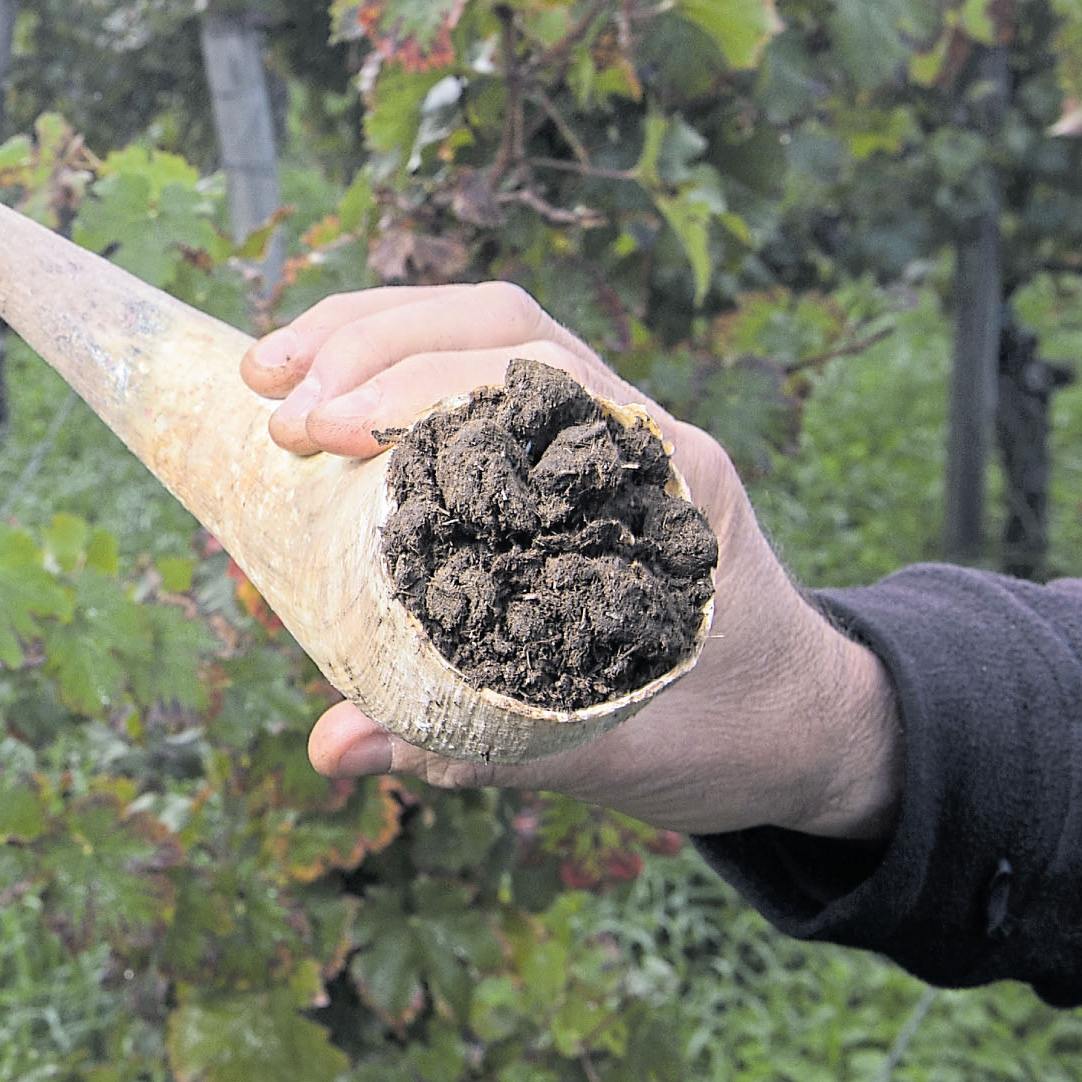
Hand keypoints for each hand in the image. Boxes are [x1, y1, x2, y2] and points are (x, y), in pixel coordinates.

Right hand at [241, 283, 901, 838]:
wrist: (809, 725)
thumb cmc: (724, 735)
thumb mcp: (605, 753)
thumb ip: (469, 744)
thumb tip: (332, 746)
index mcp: (665, 485)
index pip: (539, 384)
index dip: (423, 388)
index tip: (327, 431)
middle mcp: (641, 434)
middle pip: (503, 329)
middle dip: (374, 346)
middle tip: (275, 404)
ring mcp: (613, 431)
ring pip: (491, 331)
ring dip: (376, 335)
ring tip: (271, 372)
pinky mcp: (581, 446)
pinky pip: (492, 370)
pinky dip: (403, 365)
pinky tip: (331, 392)